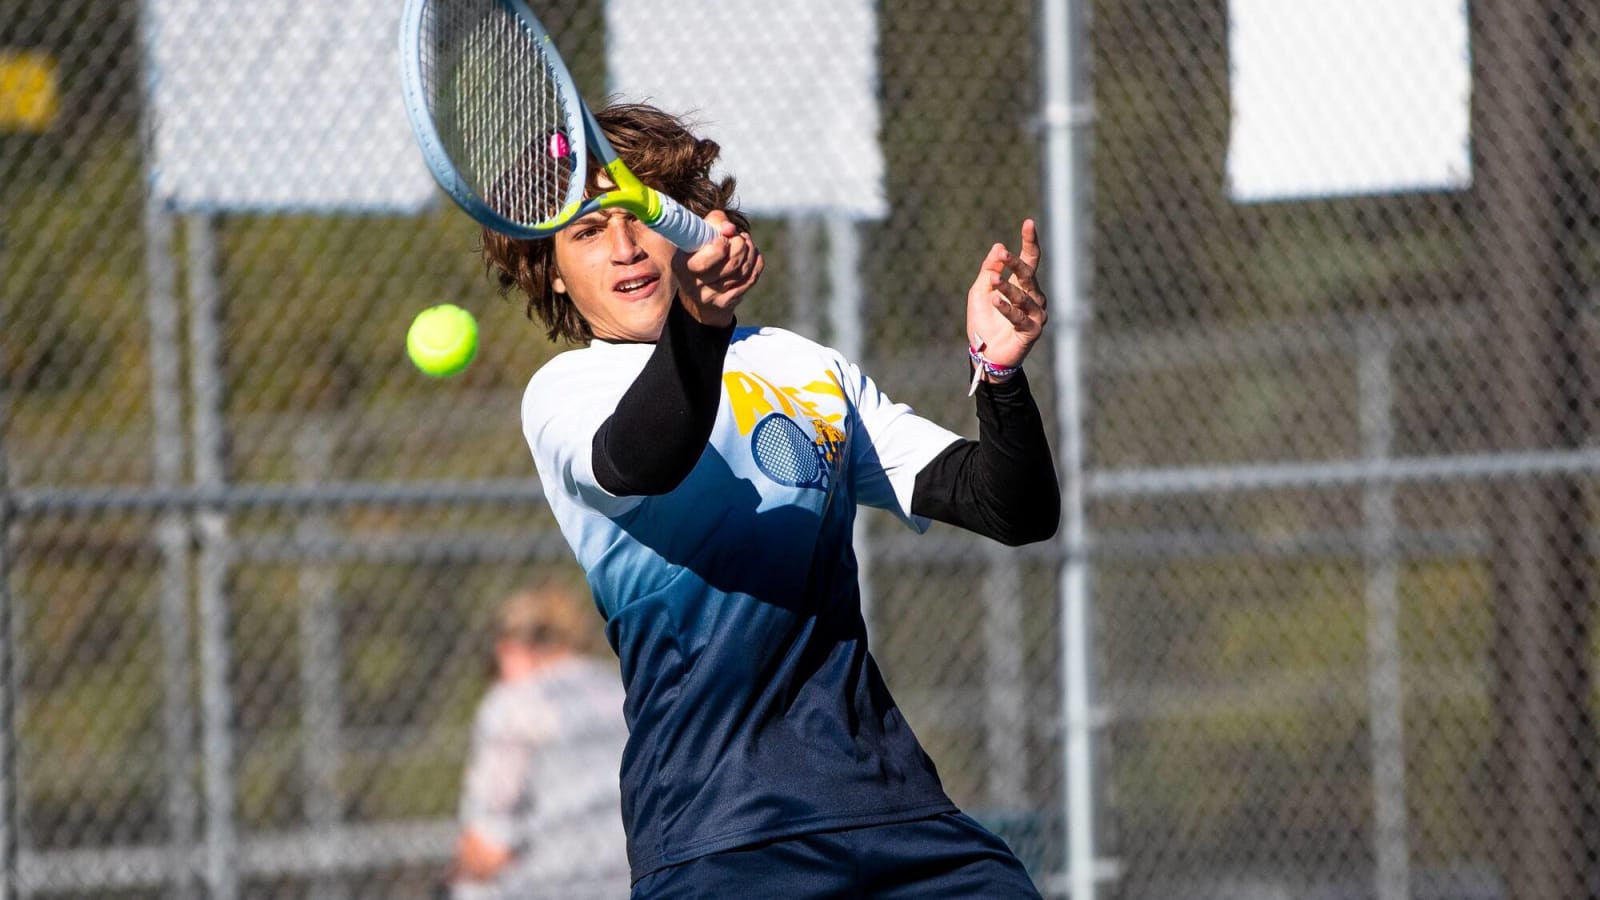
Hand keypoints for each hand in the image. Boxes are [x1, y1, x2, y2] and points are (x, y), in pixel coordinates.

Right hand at [675, 210, 763, 327]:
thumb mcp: (701, 232)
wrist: (699, 287)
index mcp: (682, 264)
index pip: (705, 261)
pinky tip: (752, 256)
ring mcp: (710, 296)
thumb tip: (730, 229)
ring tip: (746, 243)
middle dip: (742, 245)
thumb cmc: (701, 250)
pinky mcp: (725, 302)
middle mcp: (694, 284)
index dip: (723, 246)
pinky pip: (750, 280)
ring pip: (743, 272)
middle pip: (732, 265)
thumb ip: (715, 222)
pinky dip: (756, 264)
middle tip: (741, 237)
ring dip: (750, 252)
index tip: (725, 236)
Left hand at [965, 219, 1045, 376]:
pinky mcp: (1032, 330)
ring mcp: (1036, 314)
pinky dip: (1006, 308)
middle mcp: (1034, 296)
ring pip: (1023, 296)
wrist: (984, 353)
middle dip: (1015, 264)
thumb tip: (998, 247)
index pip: (1030, 259)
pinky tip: (995, 301)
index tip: (1028, 222)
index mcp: (1022, 284)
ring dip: (1007, 289)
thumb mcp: (980, 291)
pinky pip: (1019, 316)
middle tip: (1002, 256)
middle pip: (1028, 274)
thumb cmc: (983, 321)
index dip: (1029, 241)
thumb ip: (988, 270)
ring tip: (993, 283)